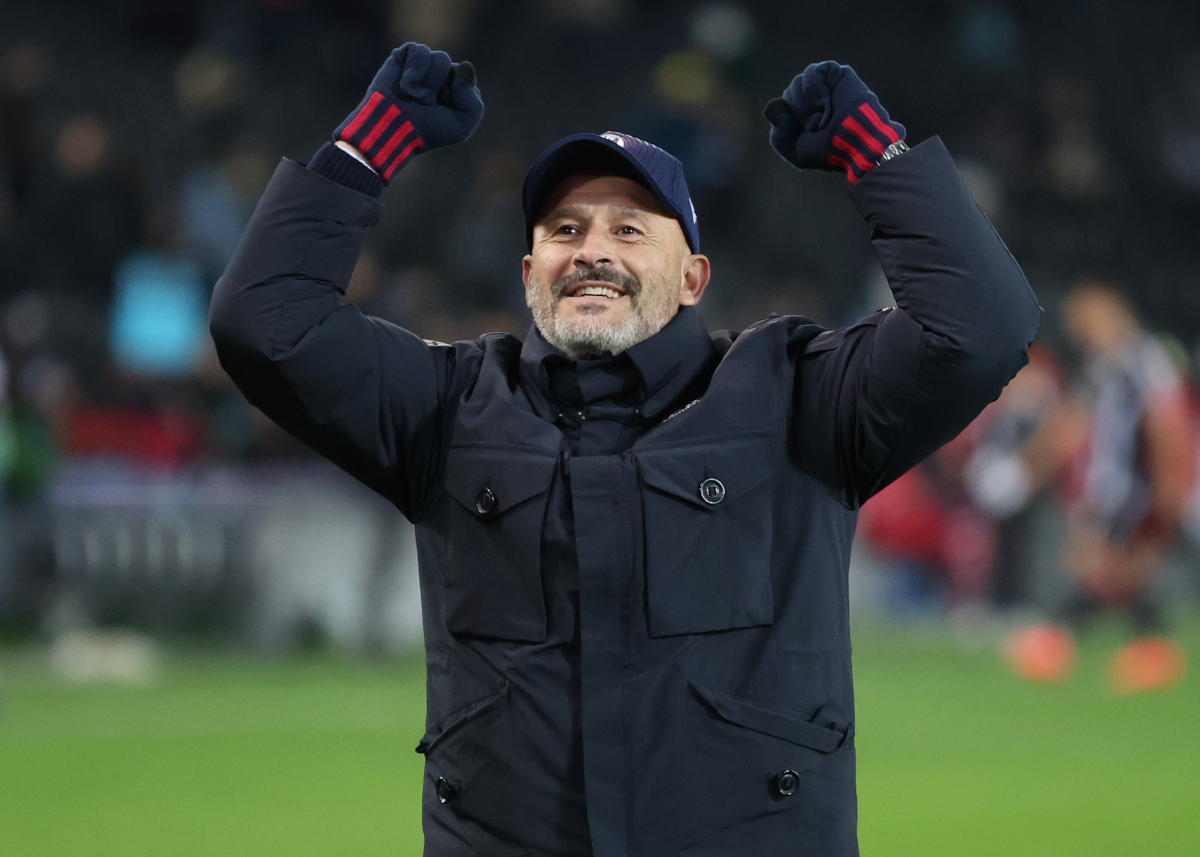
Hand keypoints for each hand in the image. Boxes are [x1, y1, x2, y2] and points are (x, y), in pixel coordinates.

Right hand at [335, 42, 483, 181]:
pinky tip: (405, 84)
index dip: (456, 96)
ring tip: (415, 96)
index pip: (467, 79)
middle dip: (441, 89)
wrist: (394, 127)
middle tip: (427, 104)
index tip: (442, 109)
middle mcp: (442, 74)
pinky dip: (414, 72)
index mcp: (458, 89)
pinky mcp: (405, 55)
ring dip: (428, 83)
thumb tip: (465, 65)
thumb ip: (472, 99)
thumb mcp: (461, 124)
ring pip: (441, 58)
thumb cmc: (428, 129)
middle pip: (454, 68)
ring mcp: (424, 64)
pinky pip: (421, 51)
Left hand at [763, 61, 904, 183]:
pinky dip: (815, 87)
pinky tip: (825, 101)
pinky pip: (813, 71)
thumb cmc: (827, 149)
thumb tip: (773, 104)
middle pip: (790, 91)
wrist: (854, 142)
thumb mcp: (794, 149)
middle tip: (817, 124)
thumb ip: (778, 133)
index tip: (807, 131)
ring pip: (798, 81)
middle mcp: (813, 97)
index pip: (782, 105)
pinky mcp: (837, 74)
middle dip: (799, 110)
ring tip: (823, 114)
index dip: (791, 119)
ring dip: (806, 101)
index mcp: (803, 114)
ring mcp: (825, 85)